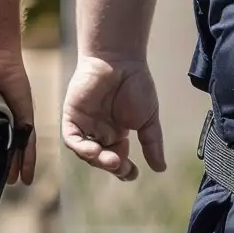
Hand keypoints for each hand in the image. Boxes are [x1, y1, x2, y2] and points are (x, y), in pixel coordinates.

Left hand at [63, 55, 164, 180]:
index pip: (117, 159)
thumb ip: (152, 143)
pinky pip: (72, 138)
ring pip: (86, 152)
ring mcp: (85, 124)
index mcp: (116, 134)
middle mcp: (99, 131)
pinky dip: (81, 147)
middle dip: (111, 166)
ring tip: (111, 161)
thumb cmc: (136, 84)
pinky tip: (94, 151)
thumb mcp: (148, 119)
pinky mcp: (72, 115)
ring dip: (97, 160)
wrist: (120, 60)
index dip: (123, 170)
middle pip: (101, 159)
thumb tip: (161, 169)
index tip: (132, 172)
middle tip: (121, 166)